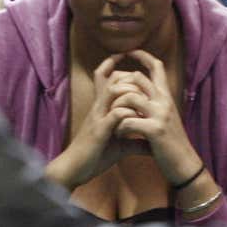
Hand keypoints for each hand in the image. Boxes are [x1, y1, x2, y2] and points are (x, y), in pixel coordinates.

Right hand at [46, 56, 149, 189]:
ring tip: (144, 101)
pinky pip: (116, 114)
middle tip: (146, 85)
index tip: (126, 57)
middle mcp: (99, 108)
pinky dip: (129, 113)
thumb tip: (153, 147)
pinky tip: (139, 119)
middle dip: (131, 77)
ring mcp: (98, 118)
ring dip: (131, 92)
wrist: (73, 169)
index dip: (113, 66)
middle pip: (113, 79)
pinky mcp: (99, 131)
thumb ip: (135, 143)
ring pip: (113, 91)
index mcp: (102, 108)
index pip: (104, 78)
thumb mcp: (119, 147)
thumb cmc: (95, 156)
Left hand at [107, 50, 199, 183]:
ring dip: (116, 108)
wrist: (184, 165)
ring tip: (113, 119)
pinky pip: (128, 121)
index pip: (157, 67)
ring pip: (130, 97)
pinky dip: (119, 128)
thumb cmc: (171, 143)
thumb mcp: (166, 119)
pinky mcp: (155, 130)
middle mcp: (165, 101)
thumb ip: (154, 105)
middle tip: (109, 96)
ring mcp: (160, 114)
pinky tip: (118, 135)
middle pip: (138, 77)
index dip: (143, 56)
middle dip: (120, 85)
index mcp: (166, 97)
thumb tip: (140, 95)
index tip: (130, 50)